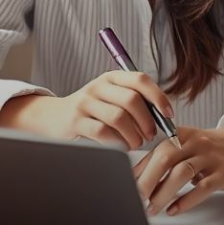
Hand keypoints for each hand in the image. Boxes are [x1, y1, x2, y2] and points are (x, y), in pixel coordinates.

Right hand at [0, 71, 173, 149]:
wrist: (54, 118)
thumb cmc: (93, 112)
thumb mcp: (112, 99)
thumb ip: (136, 103)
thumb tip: (165, 117)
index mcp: (112, 77)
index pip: (140, 79)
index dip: (158, 97)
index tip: (169, 115)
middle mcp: (98, 86)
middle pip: (131, 99)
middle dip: (147, 121)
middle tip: (151, 135)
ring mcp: (85, 102)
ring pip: (118, 117)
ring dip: (133, 134)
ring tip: (136, 144)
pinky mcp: (75, 120)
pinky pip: (102, 132)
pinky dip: (117, 142)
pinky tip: (120, 147)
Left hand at [133, 125, 223, 215]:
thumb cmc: (209, 149)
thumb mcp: (186, 145)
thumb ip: (164, 157)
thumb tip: (136, 176)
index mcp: (181, 134)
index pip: (155, 150)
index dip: (139, 169)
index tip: (127, 185)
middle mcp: (194, 143)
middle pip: (166, 158)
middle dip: (148, 180)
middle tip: (137, 197)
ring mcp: (210, 158)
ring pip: (182, 173)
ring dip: (164, 193)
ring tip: (153, 208)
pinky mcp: (223, 174)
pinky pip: (202, 188)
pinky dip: (186, 201)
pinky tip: (174, 210)